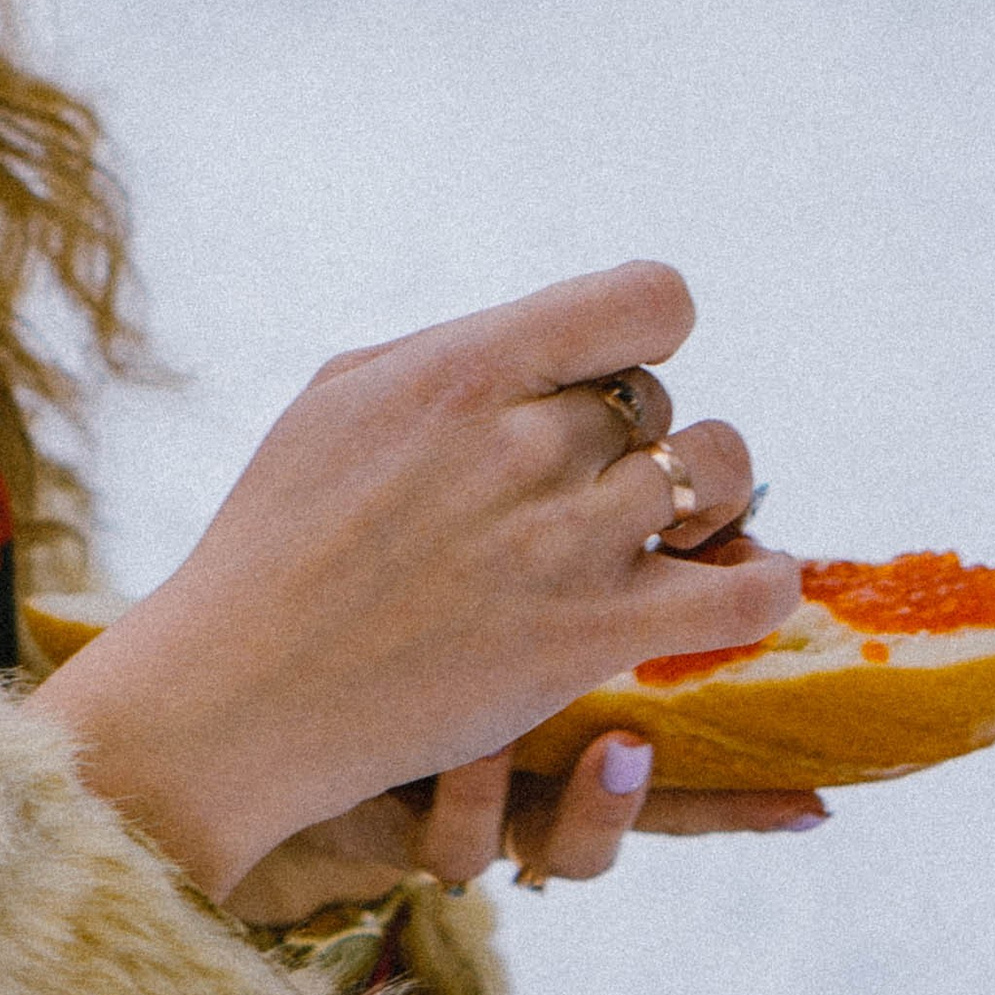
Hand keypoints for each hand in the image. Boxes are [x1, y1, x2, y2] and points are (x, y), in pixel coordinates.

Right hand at [29, 264, 801, 898]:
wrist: (236, 694)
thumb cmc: (277, 540)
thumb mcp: (342, 397)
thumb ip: (460, 353)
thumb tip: (555, 338)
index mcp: (464, 368)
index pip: (647, 300)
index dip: (640, 332)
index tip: (605, 374)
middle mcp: (523, 443)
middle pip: (660, 398)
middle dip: (631, 438)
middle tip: (579, 488)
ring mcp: (563, 543)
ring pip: (719, 475)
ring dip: (703, 501)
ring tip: (663, 532)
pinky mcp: (589, 640)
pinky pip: (743, 592)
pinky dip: (759, 584)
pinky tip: (731, 587)